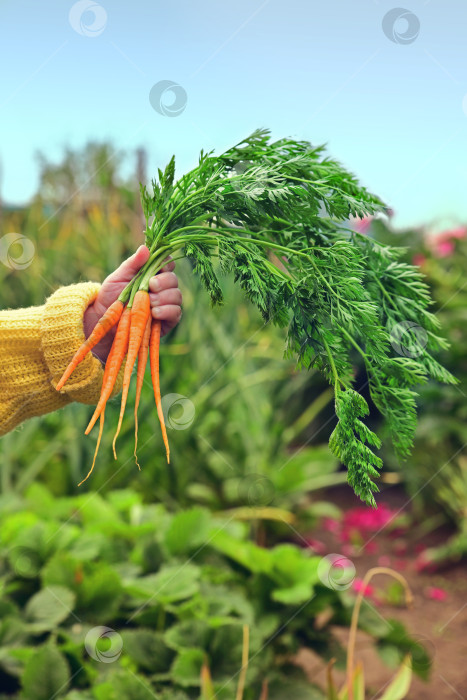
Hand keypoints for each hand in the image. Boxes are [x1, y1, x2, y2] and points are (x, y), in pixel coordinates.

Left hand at [83, 245, 181, 362]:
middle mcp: (162, 288)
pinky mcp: (168, 320)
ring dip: (163, 298)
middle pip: (174, 280)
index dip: (166, 263)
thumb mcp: (118, 277)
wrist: (106, 322)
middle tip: (150, 286)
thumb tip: (145, 248)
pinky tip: (154, 312)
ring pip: (177, 296)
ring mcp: (166, 304)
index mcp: (152, 274)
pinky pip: (176, 313)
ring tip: (149, 302)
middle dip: (163, 282)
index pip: (168, 264)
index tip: (157, 268)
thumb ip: (132, 263)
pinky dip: (167, 311)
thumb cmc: (111, 296)